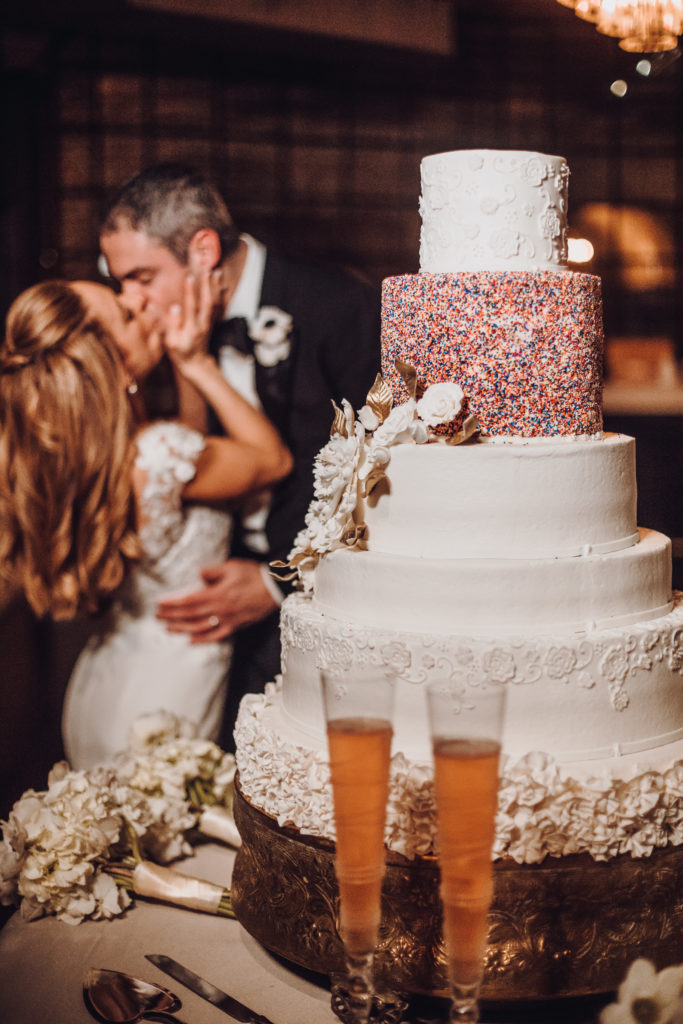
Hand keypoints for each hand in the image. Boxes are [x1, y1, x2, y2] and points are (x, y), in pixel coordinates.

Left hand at [156, 559, 278, 642]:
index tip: (159, 603)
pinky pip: (215, 636)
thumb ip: (212, 572)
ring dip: (181, 629)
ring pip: (199, 628)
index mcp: (217, 594)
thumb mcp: (232, 567)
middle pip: (190, 615)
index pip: (189, 601)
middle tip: (157, 616)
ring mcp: (227, 620)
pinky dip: (201, 640)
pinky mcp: (234, 626)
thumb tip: (198, 575)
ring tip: (168, 628)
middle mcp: (220, 610)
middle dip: (172, 616)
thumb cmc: (253, 575)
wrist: (275, 589)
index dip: (172, 603)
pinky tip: (190, 640)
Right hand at [163, 268, 222, 367]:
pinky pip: (216, 305)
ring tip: (215, 271)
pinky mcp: (210, 321)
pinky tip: (219, 283)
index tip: (189, 276)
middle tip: (206, 268)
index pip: (191, 306)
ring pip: (214, 301)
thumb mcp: (172, 342)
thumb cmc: (181, 353)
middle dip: (207, 284)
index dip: (190, 291)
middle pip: (207, 301)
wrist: (196, 363)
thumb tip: (175, 308)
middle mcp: (203, 323)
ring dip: (214, 286)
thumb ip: (172, 325)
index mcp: (192, 327)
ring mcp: (208, 322)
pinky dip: (218, 293)